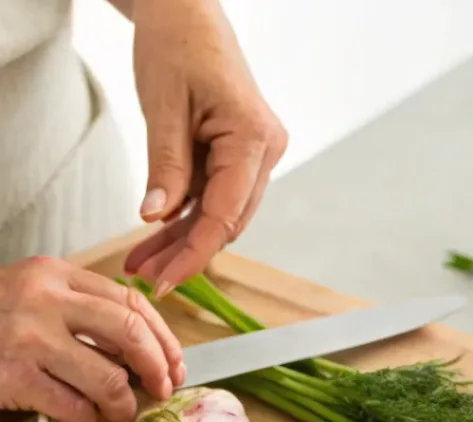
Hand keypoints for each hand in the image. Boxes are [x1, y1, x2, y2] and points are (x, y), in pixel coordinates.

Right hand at [0, 257, 184, 421]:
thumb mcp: (36, 298)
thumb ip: (85, 311)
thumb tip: (151, 351)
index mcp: (56, 274)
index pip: (132, 302)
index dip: (164, 339)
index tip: (175, 365)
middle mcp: (44, 300)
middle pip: (131, 333)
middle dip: (157, 369)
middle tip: (159, 390)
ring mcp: (28, 338)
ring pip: (109, 380)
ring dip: (122, 406)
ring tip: (115, 412)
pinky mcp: (14, 376)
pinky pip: (76, 409)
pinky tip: (78, 420)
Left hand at [123, 0, 287, 297]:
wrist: (188, 10)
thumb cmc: (178, 43)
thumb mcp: (163, 106)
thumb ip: (166, 166)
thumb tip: (156, 217)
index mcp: (254, 139)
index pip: (225, 214)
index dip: (194, 253)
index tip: (166, 280)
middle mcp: (266, 152)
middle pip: (226, 221)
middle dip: (184, 251)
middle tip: (144, 275)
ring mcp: (258, 156)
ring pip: (220, 214)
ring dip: (182, 238)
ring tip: (142, 260)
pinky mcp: (243, 156)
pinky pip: (215, 196)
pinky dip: (186, 215)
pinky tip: (158, 234)